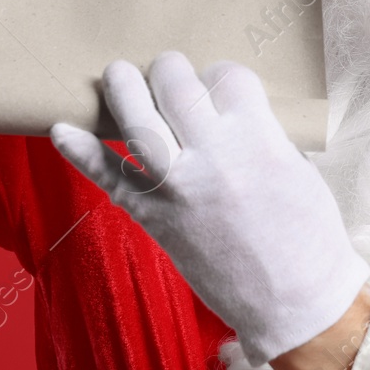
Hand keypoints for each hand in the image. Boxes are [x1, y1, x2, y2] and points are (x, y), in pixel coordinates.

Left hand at [51, 51, 369, 367]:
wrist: (293, 300)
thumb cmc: (307, 235)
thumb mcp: (296, 167)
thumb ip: (260, 133)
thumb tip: (226, 113)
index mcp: (257, 138)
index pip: (226, 76)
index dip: (220, 74)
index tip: (217, 84)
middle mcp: (211, 155)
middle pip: (176, 85)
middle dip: (170, 69)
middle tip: (168, 71)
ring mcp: (176, 186)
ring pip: (136, 120)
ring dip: (122, 89)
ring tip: (118, 74)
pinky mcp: (154, 216)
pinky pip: (109, 177)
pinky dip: (82, 152)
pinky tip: (61, 130)